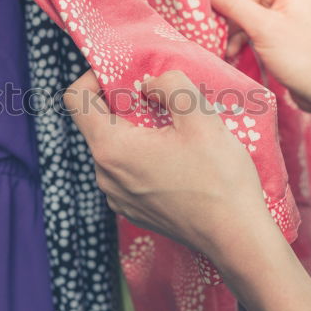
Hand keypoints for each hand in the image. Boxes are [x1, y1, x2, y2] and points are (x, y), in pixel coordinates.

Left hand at [64, 69, 277, 260]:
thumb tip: (151, 83)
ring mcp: (116, 197)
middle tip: (160, 98)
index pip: (75, 100)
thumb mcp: (200, 116)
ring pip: (113, 148)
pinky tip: (176, 158)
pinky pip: (126, 172)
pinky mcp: (133, 210)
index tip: (125, 74)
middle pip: (96, 123)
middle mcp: (104, 175)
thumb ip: (170, 84)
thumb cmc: (219, 177)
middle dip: (122, 104)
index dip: (94, 77)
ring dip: (135, 131)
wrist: (235, 236)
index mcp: (111, 148)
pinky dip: (142, 156)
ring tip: (173, 129)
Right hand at [207, 0, 310, 114]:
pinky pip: (246, 22)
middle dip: (219, 8)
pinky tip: (231, 51)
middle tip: (199, 23)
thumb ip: (231, 3)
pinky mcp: (275, 25)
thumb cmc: (306, 59)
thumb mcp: (263, 28)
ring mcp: (280, 7)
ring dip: (226, 26)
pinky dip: (236, 36)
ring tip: (217, 43)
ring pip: (239, 7)